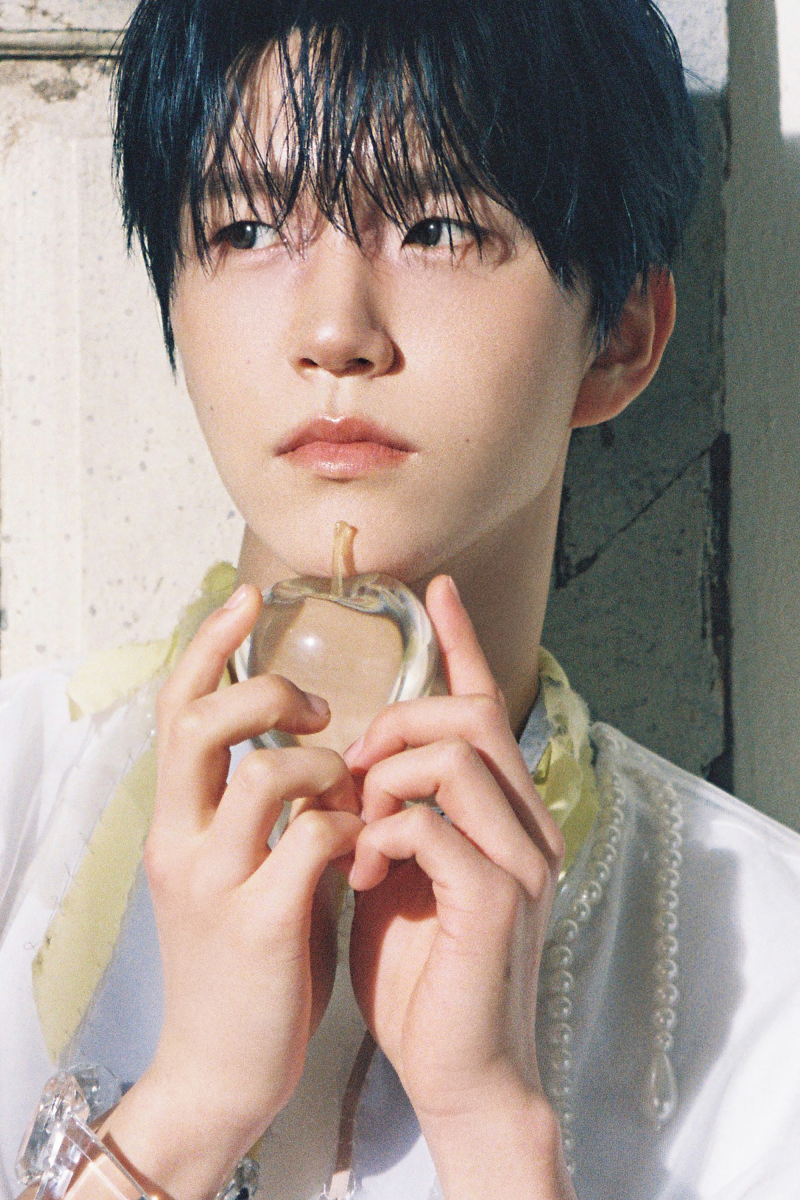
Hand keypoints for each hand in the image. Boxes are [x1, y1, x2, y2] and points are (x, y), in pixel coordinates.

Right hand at [98, 585, 361, 1199]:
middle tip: (315, 707)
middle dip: (266, 691)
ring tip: (346, 791)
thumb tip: (320, 749)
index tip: (249, 594)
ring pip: (262, 774)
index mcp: (175, 819)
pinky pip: (311, 839)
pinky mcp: (258, 922)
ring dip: (320, 766)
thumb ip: (262, 810)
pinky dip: (348, 827)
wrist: (220, 1070)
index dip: (211, 643)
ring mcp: (215, 880)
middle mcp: (180, 839)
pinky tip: (361, 850)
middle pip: (201, 721)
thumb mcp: (236, 871)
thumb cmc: (244, 959)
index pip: (178, 708)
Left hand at [345, 576, 569, 1193]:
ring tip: (356, 826)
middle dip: (399, 721)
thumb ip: (390, 808)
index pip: (485, 705)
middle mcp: (526, 822)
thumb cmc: (418, 965)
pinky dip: (385, 833)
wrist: (453, 1066)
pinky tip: (364, 872)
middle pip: (470, 715)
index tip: (435, 588)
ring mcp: (522, 858)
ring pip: (455, 756)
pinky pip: (434, 822)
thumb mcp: (396, 867)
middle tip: (352, 765)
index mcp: (502, 810)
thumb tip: (356, 755)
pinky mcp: (498, 898)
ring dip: (387, 777)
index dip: (461, 642)